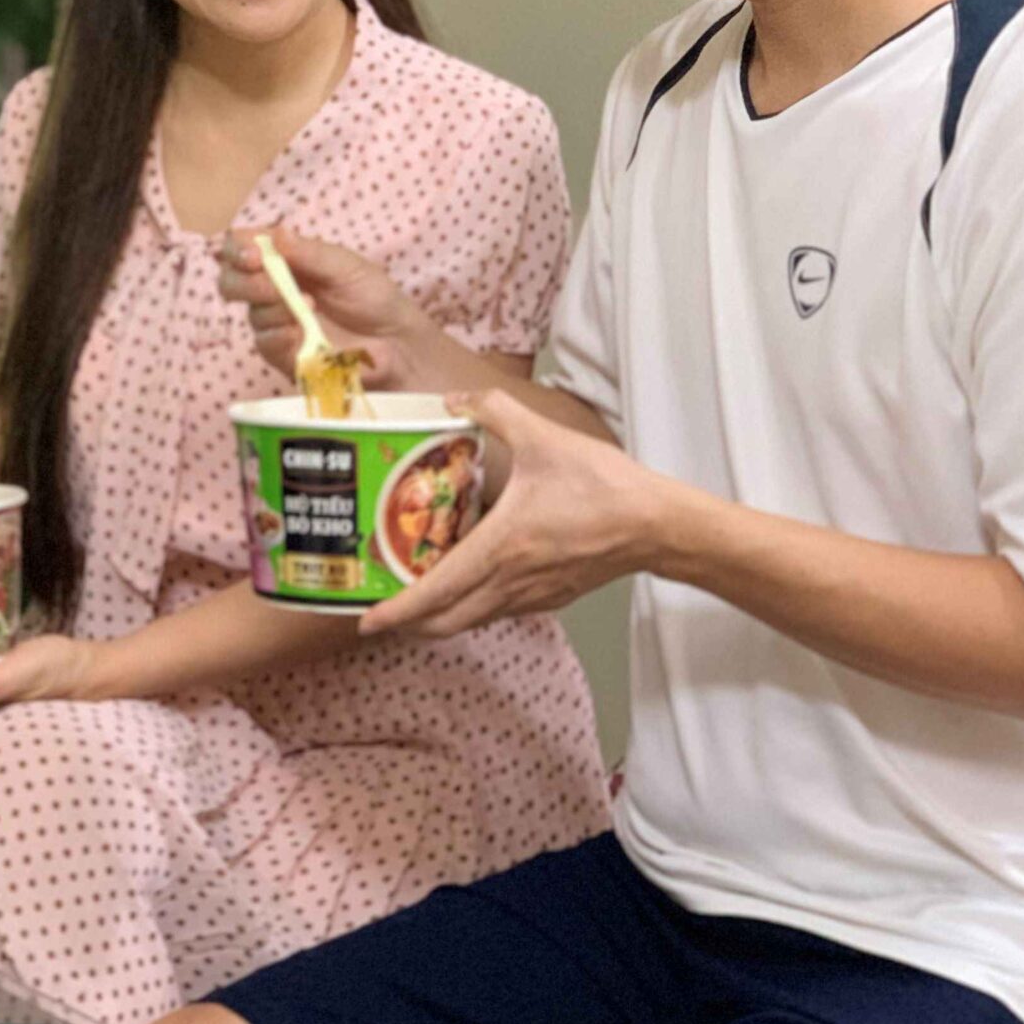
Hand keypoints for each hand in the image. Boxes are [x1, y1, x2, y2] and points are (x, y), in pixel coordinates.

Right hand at [216, 227, 435, 389]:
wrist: (398, 343)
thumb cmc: (374, 298)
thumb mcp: (346, 266)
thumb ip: (310, 253)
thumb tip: (275, 234)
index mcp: (284, 261)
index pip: (242, 249)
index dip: (238, 249)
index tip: (253, 254)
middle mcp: (273, 290)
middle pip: (231, 281)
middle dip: (244, 278)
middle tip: (269, 279)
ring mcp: (277, 324)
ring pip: (249, 313)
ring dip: (270, 304)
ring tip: (307, 304)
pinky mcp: (285, 355)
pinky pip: (264, 343)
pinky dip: (278, 332)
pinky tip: (300, 329)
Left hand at [359, 387, 679, 641]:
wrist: (656, 524)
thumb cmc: (602, 485)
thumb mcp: (542, 436)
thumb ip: (493, 409)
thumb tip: (454, 399)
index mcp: (500, 548)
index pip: (436, 593)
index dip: (397, 612)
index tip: (367, 620)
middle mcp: (510, 582)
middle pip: (446, 622)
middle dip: (408, 624)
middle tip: (379, 613)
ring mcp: (532, 595)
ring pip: (473, 620)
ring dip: (439, 618)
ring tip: (414, 599)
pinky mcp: (551, 597)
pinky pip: (499, 611)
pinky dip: (472, 607)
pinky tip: (467, 583)